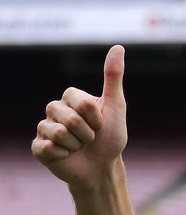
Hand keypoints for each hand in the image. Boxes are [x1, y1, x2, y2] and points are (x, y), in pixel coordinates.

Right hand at [32, 45, 127, 191]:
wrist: (103, 167)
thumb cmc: (111, 138)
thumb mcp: (116, 106)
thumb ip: (113, 77)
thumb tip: (118, 47)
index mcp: (71, 98)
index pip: (81, 102)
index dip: (96, 117)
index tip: (100, 124)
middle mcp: (55, 110)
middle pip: (69, 117)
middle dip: (87, 133)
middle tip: (91, 138)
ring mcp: (45, 129)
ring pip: (58, 133)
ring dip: (77, 145)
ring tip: (80, 147)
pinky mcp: (38, 147)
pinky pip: (46, 148)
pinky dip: (63, 155)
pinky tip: (66, 156)